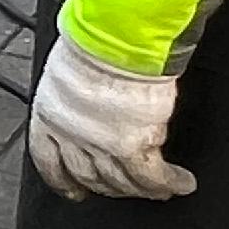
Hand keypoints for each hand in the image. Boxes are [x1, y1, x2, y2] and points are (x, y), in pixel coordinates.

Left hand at [27, 33, 192, 202]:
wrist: (115, 38)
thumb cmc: (92, 39)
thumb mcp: (66, 68)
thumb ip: (74, 94)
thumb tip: (86, 97)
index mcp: (49, 114)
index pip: (48, 160)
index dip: (62, 179)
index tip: (73, 189)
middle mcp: (72, 135)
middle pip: (88, 175)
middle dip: (107, 186)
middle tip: (122, 189)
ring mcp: (101, 145)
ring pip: (122, 181)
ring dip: (141, 189)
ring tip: (157, 190)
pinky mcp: (132, 146)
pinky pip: (152, 176)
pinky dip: (168, 183)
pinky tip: (180, 183)